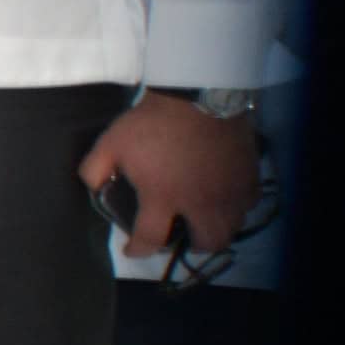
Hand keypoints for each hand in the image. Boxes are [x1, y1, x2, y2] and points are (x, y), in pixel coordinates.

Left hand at [83, 93, 259, 257]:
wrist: (198, 95)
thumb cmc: (151, 122)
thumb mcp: (110, 143)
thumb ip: (95, 170)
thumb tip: (93, 188)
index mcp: (163, 197)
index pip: (150, 239)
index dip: (138, 250)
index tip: (132, 249)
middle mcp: (201, 203)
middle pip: (205, 244)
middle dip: (190, 246)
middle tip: (179, 236)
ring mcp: (230, 192)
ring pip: (231, 228)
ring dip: (216, 230)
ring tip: (202, 220)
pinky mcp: (250, 177)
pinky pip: (248, 205)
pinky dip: (236, 209)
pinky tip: (225, 199)